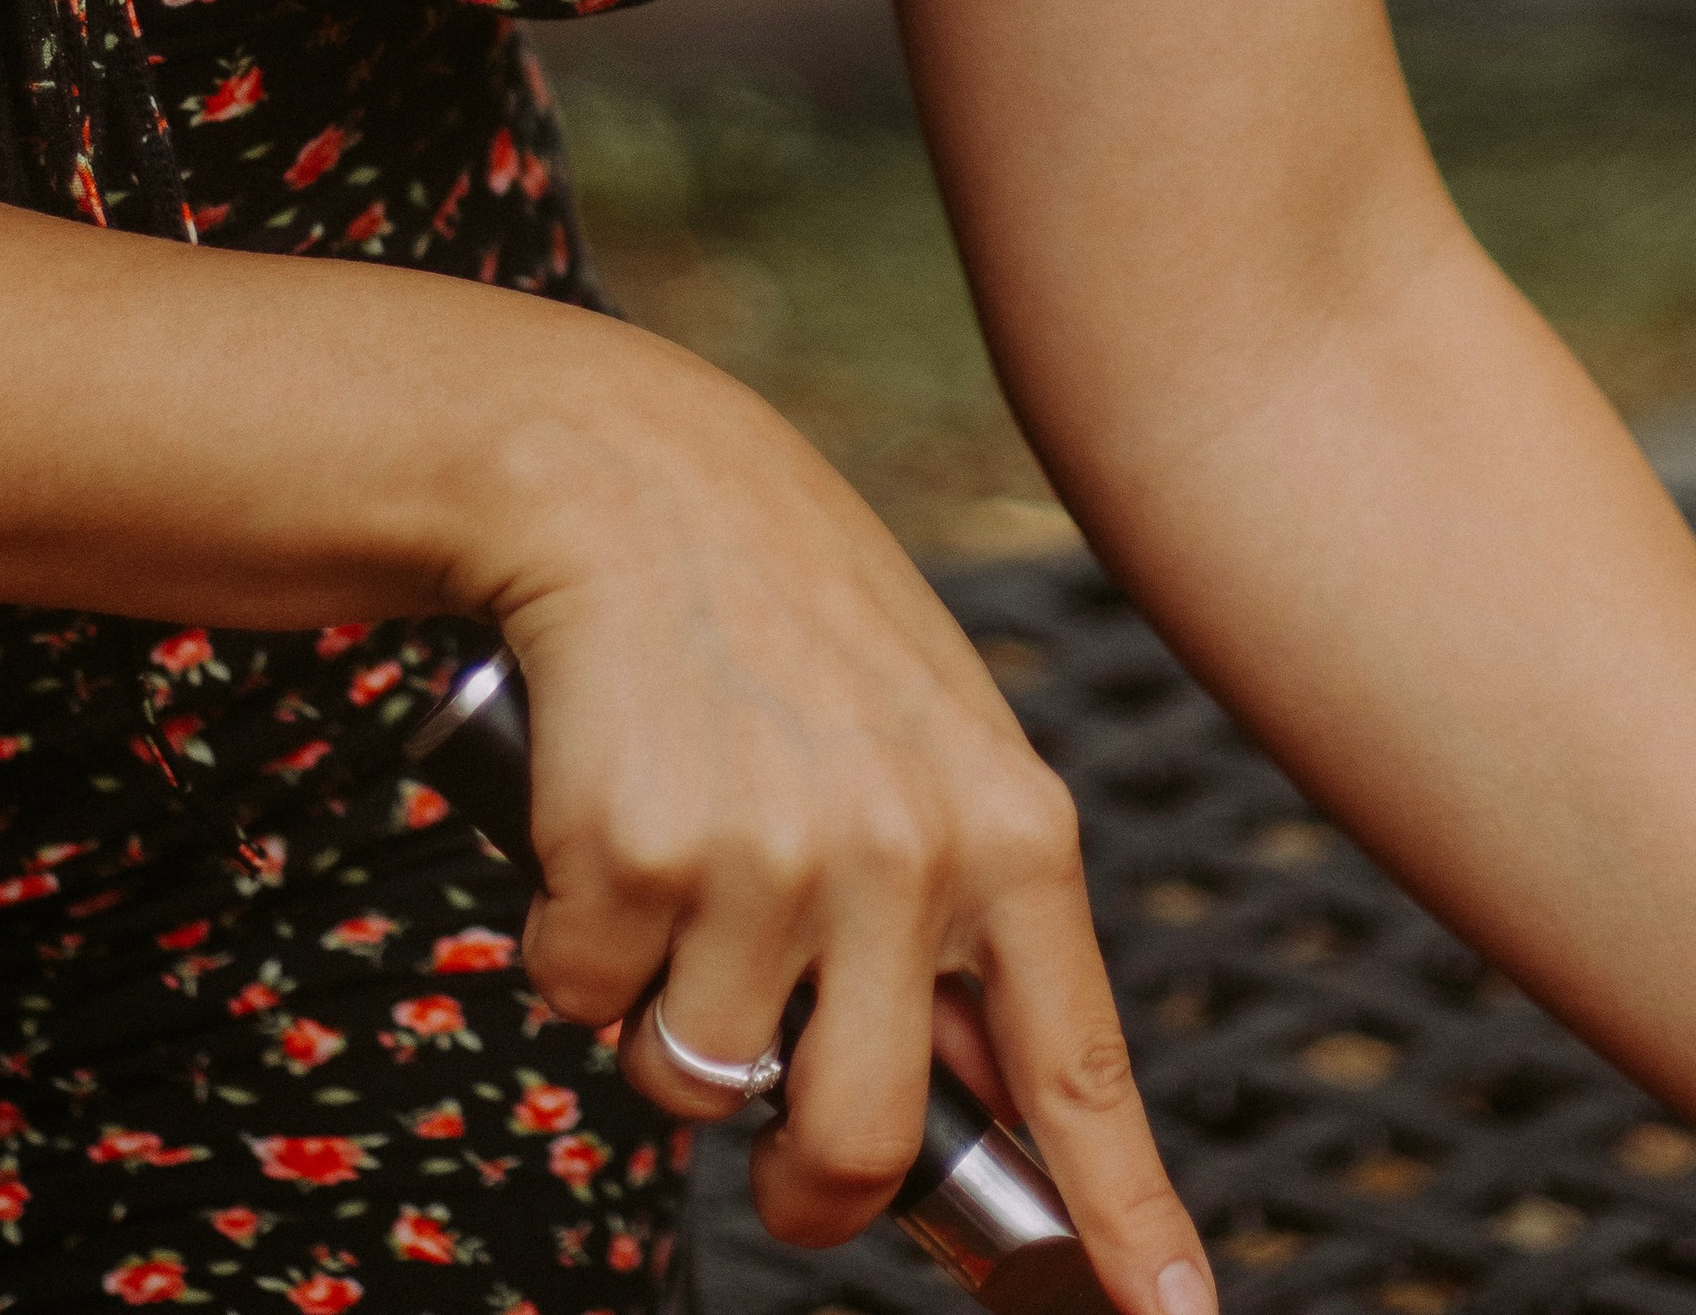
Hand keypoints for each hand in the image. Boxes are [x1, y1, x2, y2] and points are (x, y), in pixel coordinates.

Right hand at [453, 317, 1211, 1314]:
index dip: (1123, 1216)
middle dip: (797, 1185)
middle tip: (762, 1118)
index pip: (1080, 1069)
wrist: (643, 478)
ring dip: (664, 1016)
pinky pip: (583, 1003)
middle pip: (854, 1150)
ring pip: (694, 1087)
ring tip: (680, 862)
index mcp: (1011, 829)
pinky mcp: (636, 854)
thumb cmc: (794, 622)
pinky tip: (606, 816)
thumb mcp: (932, 743)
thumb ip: (964, 915)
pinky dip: (573, 943)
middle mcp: (908, 856)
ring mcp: (771, 860)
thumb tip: (978, 1112)